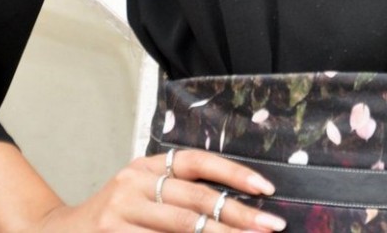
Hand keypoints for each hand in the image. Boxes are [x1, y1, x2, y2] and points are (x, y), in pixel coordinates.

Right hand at [33, 148, 285, 231]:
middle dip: (239, 216)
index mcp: (148, 164)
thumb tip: (237, 209)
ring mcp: (120, 213)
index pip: (198, 161)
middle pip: (196, 200)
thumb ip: (180, 196)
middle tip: (271, 227)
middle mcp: (134, 182)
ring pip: (181, 228)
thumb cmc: (114, 218)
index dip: (234, 173)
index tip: (266, 188)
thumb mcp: (142, 194)